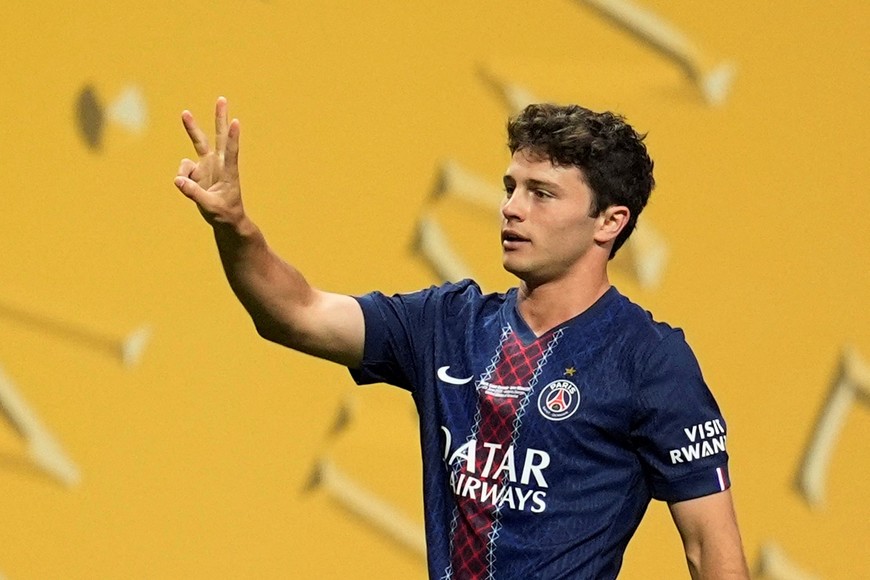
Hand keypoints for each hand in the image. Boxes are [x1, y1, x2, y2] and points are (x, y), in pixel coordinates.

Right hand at [174, 97, 244, 229]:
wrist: (225, 219)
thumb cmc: (224, 213)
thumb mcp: (210, 206)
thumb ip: (194, 194)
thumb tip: (178, 180)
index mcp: (229, 172)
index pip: (231, 152)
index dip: (233, 138)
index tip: (236, 122)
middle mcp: (219, 164)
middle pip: (219, 136)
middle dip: (220, 117)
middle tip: (222, 99)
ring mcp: (208, 165)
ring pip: (198, 141)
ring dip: (191, 126)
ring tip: (185, 113)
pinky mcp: (197, 171)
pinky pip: (183, 169)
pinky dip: (182, 177)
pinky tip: (187, 187)